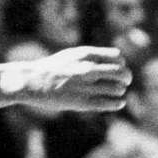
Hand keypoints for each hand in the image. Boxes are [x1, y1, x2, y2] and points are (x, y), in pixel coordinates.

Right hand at [0, 46, 130, 113]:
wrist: (32, 81)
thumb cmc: (51, 68)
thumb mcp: (72, 54)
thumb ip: (92, 55)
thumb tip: (116, 56)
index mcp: (86, 55)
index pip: (117, 57)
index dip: (122, 63)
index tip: (119, 68)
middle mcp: (88, 69)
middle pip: (121, 72)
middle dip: (126, 77)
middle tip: (125, 81)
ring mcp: (86, 86)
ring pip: (117, 88)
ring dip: (120, 90)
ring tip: (117, 92)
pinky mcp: (82, 102)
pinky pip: (108, 103)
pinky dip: (117, 103)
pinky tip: (119, 102)